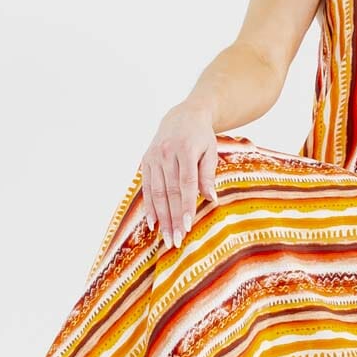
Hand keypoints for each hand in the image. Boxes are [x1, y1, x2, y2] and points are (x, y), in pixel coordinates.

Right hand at [139, 101, 217, 248]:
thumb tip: (210, 199)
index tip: (187, 226)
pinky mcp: (145, 161)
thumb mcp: (210, 151)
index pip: (185, 183)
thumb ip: (208, 174)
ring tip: (167, 237)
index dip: (186, 206)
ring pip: (156, 193)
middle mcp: (165, 153)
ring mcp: (153, 158)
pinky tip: (152, 223)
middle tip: (176, 240)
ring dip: (161, 218)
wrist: (182, 116)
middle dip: (173, 218)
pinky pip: (147, 188)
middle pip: (169, 192)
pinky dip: (149, 207)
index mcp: (184, 150)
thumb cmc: (201, 137)